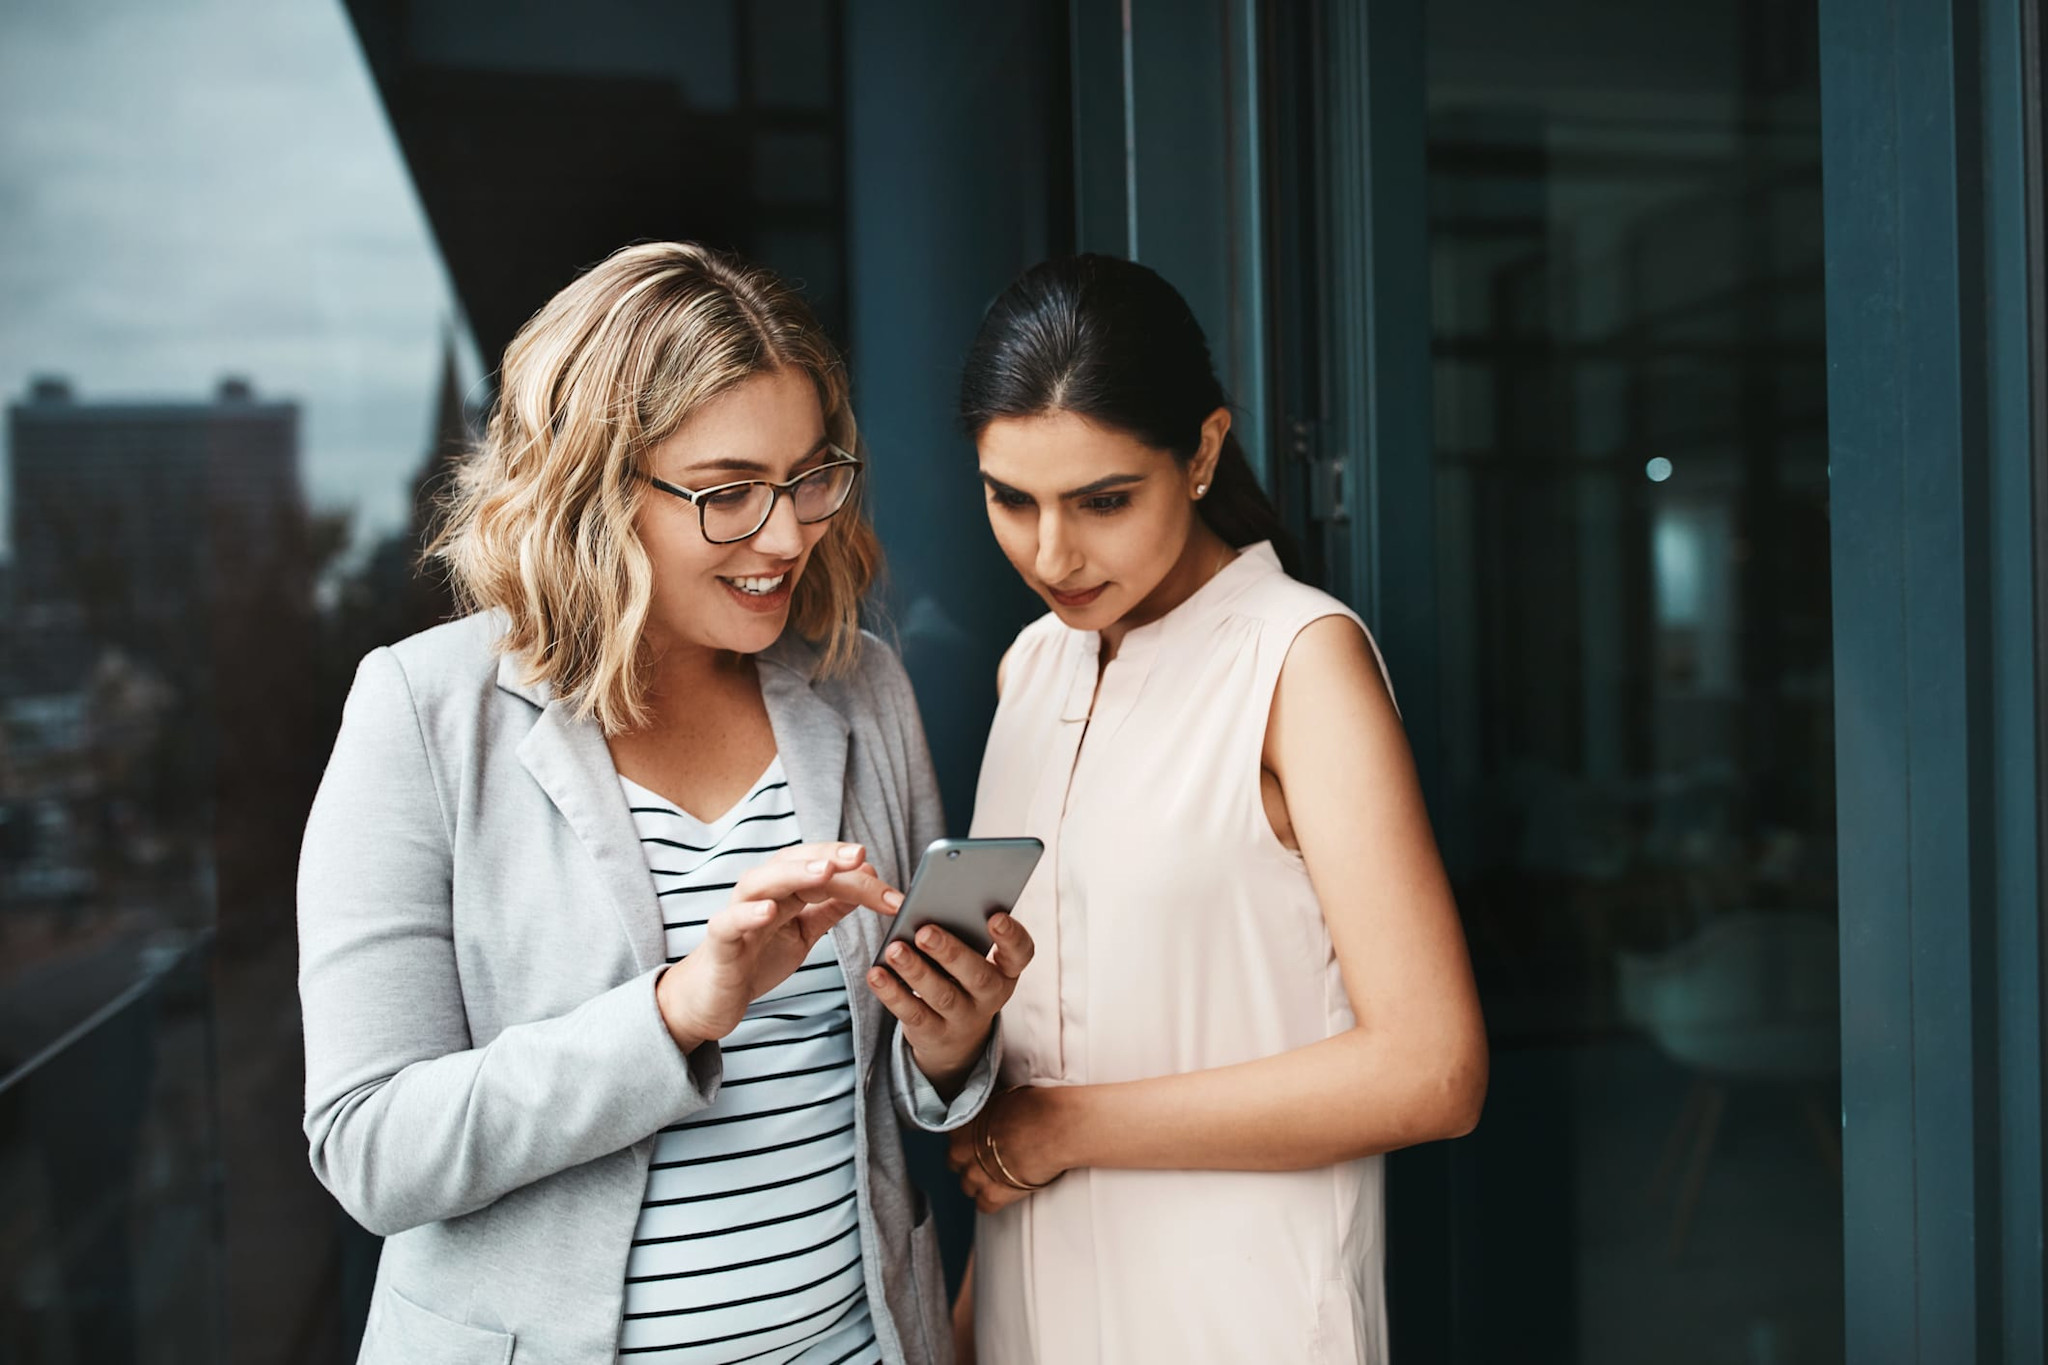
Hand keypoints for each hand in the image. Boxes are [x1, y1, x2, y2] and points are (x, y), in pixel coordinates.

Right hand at [657, 842, 902, 1050]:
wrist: (711, 998)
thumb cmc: (755, 959)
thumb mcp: (803, 932)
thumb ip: (830, 908)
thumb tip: (867, 881)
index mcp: (782, 890)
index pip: (818, 866)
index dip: (851, 869)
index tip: (886, 881)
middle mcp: (760, 894)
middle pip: (792, 864)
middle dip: (827, 857)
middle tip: (860, 857)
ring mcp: (737, 915)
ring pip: (760, 883)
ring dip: (792, 874)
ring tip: (824, 871)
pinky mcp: (719, 943)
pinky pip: (729, 923)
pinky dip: (747, 914)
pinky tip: (768, 911)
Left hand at [866, 911, 1034, 1098]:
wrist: (953, 1034)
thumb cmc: (960, 977)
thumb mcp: (971, 958)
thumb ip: (962, 932)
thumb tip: (930, 903)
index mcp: (1005, 969)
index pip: (1020, 953)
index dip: (1011, 936)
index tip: (995, 917)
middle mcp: (990, 995)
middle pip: (976, 975)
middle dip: (950, 952)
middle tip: (925, 932)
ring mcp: (963, 1018)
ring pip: (942, 995)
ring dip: (916, 971)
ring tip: (894, 950)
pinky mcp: (934, 1034)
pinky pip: (913, 1013)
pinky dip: (893, 993)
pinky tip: (876, 975)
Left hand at [947, 1084, 1065, 1213]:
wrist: (1054, 1129)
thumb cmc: (1034, 1109)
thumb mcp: (1002, 1099)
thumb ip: (987, 1113)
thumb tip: (992, 1116)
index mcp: (961, 1124)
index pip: (953, 1138)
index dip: (970, 1141)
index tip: (982, 1142)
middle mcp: (960, 1150)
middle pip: (956, 1163)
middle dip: (972, 1162)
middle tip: (994, 1158)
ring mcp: (974, 1175)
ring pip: (968, 1186)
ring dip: (982, 1182)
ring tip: (1004, 1175)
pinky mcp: (991, 1195)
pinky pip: (984, 1205)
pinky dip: (995, 1201)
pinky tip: (1009, 1191)